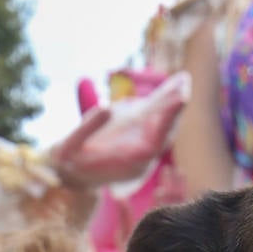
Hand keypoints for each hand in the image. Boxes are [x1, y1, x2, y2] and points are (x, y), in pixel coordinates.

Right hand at [48, 73, 189, 189]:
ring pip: (163, 122)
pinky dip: (164, 99)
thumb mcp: (67, 149)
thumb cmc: (69, 163)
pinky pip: (155, 115)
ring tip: (183, 78)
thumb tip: (106, 108)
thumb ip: (86, 129)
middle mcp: (142, 156)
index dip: (167, 121)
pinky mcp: (138, 133)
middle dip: (174, 107)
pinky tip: (175, 81)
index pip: (154, 142)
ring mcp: (142, 144)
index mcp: (128, 163)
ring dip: (172, 100)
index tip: (180, 101)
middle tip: (184, 83)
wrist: (72, 172)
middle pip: (165, 131)